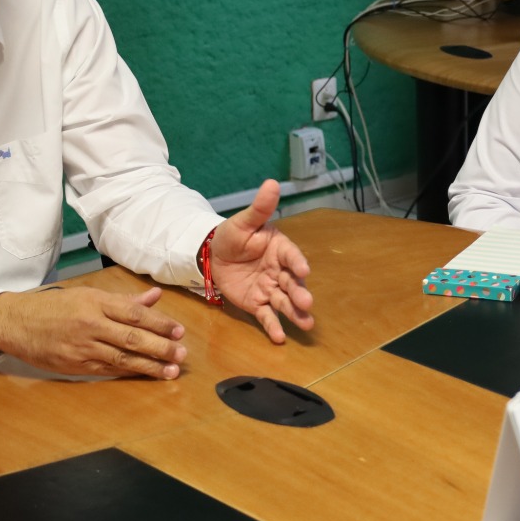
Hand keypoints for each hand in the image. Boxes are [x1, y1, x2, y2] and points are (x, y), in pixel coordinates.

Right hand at [0, 286, 188, 378]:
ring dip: (149, 366)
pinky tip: (144, 375)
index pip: (135, 313)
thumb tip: (155, 297)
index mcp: (96, 302)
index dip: (160, 323)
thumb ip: (124, 300)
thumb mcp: (88, 294)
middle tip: (181, 354)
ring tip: (170, 371)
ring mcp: (82, 347)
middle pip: (132, 338)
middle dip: (160, 347)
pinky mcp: (74, 366)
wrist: (15, 322)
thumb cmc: (54, 306)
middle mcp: (90, 324)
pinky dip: (127, 373)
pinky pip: (106, 370)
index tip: (179, 331)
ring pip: (121, 358)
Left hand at [210, 178, 314, 342]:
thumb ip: (259, 207)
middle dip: (300, 293)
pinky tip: (280, 338)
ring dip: (295, 313)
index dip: (297, 263)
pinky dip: (273, 326)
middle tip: (307, 303)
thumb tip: (272, 182)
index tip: (303, 270)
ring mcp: (269, 288)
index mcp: (279, 249)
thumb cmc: (232, 236)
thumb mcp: (244, 221)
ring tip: (306, 324)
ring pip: (284, 302)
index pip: (291, 256)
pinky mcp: (257, 303)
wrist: (212, 256)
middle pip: (292, 283)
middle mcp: (279, 270)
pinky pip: (266, 315)